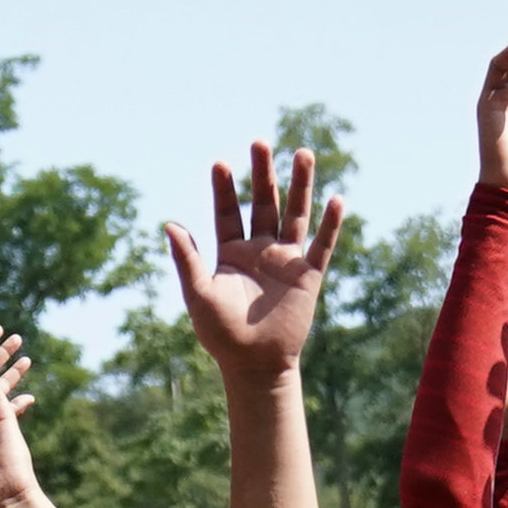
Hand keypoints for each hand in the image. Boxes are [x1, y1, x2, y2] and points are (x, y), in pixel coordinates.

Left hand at [164, 142, 346, 386]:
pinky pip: (321, 245)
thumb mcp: (198, 294)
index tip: (220, 164)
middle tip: (259, 143)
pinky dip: (330, 224)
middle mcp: (260, 249)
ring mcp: (286, 260)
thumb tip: (169, 223)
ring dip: (299, 184)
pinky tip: (337, 199)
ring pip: (294, 213)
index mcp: (231, 252)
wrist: (254, 365)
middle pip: (263, 202)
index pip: (228, 211)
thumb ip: (187, 259)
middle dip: (262, 173)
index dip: (224, 189)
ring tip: (302, 152)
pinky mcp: (308, 276)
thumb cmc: (221, 334)